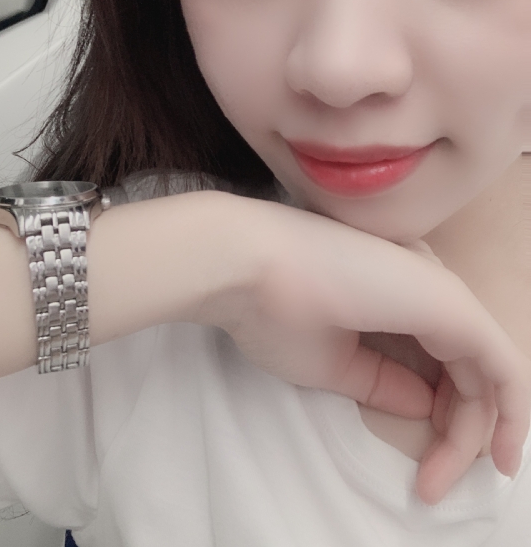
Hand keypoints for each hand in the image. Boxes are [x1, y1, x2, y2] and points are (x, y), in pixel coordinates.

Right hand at [192, 195, 530, 504]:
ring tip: (441, 479)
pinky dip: (511, 412)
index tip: (426, 471)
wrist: (248, 268)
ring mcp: (441, 294)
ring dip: (474, 433)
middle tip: (433, 484)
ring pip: (486, 374)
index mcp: (400, 298)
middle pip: (468, 372)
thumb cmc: (275, 311)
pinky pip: (502, 365)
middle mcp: (428, 290)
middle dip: (460, 434)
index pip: (442, 365)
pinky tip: (502, 452)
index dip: (443, 420)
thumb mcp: (334, 364)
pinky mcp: (451, 305)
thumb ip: (384, 383)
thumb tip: (424, 406)